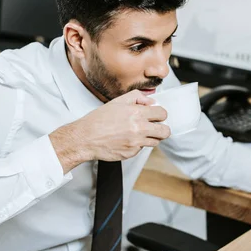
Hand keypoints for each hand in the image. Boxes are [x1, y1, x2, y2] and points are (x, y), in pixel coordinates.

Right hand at [50, 90, 170, 171]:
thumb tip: (152, 102)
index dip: (161, 114)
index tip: (157, 116)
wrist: (85, 138)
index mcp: (137, 113)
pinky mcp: (132, 153)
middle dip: (162, 128)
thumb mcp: (118, 101)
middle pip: (165, 131)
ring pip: (155, 141)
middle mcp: (139, 128)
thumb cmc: (99, 120)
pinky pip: (142, 149)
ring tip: (138, 133)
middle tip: (156, 127)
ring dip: (151, 137)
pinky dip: (137, 145)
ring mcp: (136, 142)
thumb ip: (138, 97)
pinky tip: (127, 140)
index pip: (163, 114)